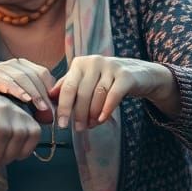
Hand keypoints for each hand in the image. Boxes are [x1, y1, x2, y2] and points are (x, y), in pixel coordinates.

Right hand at [0, 59, 55, 120]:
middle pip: (34, 76)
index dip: (51, 89)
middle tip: (49, 111)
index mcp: (24, 65)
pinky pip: (6, 82)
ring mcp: (1, 68)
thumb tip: (51, 116)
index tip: (56, 106)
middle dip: (43, 94)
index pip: (43, 74)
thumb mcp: (21, 97)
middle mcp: (13, 64)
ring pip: (22, 78)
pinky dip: (17, 90)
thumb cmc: (1, 98)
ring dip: (34, 93)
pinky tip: (25, 100)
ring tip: (41, 108)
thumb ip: (36, 103)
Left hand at [51, 56, 179, 129]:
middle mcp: (94, 62)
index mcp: (80, 63)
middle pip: (82, 93)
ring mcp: (111, 67)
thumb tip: (50, 95)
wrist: (141, 74)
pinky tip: (101, 120)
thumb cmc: (107, 80)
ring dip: (92, 114)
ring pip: (97, 96)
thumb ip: (68, 86)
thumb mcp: (86, 80)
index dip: (63, 107)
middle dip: (78, 114)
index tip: (60, 124)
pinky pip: (113, 95)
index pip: (67, 87)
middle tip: (78, 129)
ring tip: (90, 125)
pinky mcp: (126, 75)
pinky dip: (106, 109)